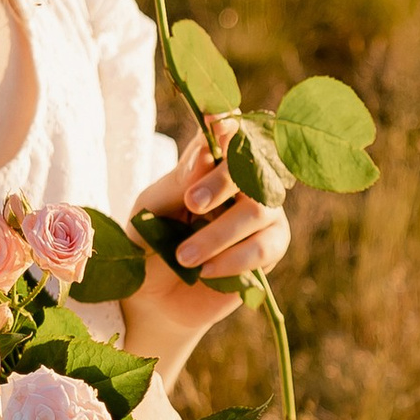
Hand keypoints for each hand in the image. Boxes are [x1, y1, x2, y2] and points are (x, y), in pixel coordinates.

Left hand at [122, 122, 291, 374]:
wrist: (152, 298)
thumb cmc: (149, 244)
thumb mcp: (152, 209)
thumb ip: (180, 181)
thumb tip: (206, 151)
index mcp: (208, 163)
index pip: (226, 134)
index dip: (226, 127)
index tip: (215, 122)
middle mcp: (241, 183)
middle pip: (250, 166)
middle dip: (221, 182)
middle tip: (191, 204)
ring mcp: (261, 213)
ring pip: (259, 210)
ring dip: (219, 234)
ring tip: (183, 257)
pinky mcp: (271, 248)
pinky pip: (264, 248)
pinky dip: (233, 259)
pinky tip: (206, 271)